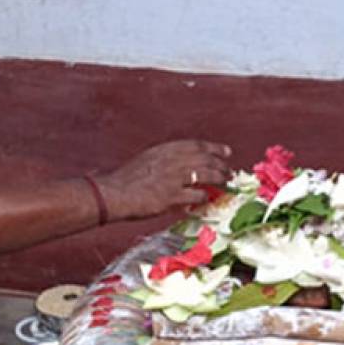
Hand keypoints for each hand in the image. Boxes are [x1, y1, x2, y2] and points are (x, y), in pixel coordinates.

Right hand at [95, 139, 232, 220]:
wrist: (115, 192)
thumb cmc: (126, 178)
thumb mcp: (147, 160)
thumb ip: (165, 160)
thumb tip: (179, 166)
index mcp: (166, 149)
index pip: (197, 145)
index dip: (214, 148)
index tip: (226, 151)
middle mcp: (174, 160)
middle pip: (206, 159)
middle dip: (221, 165)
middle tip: (228, 171)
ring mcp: (175, 178)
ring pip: (207, 175)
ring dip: (219, 179)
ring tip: (224, 183)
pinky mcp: (173, 196)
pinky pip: (197, 196)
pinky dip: (204, 197)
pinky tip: (206, 200)